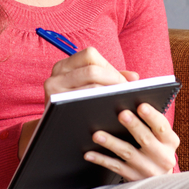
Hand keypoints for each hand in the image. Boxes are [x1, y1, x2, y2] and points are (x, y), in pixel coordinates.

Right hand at [19, 47, 137, 159]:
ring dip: (109, 93)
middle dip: (113, 81)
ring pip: (90, 87)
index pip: (90, 55)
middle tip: (125, 93)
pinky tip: (107, 112)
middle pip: (92, 70)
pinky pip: (83, 104)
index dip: (109, 67)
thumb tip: (134, 77)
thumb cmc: (75, 106)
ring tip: (120, 101)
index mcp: (65, 65)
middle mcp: (56, 74)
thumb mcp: (87, 88)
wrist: (53, 133)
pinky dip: (98, 106)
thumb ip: (110, 79)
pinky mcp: (55, 108)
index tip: (122, 82)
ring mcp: (53, 91)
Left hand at [83, 102, 178, 180]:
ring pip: (127, 153)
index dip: (152, 116)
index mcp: (170, 141)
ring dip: (111, 143)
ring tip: (97, 134)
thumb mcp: (161, 137)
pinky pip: (115, 167)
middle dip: (133, 126)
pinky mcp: (134, 178)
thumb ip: (151, 122)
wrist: (160, 180)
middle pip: (145, 139)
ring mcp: (148, 169)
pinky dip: (102, 160)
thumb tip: (129, 102)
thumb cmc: (156, 148)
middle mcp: (162, 157)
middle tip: (121, 114)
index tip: (141, 105)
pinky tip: (89, 154)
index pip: (162, 126)